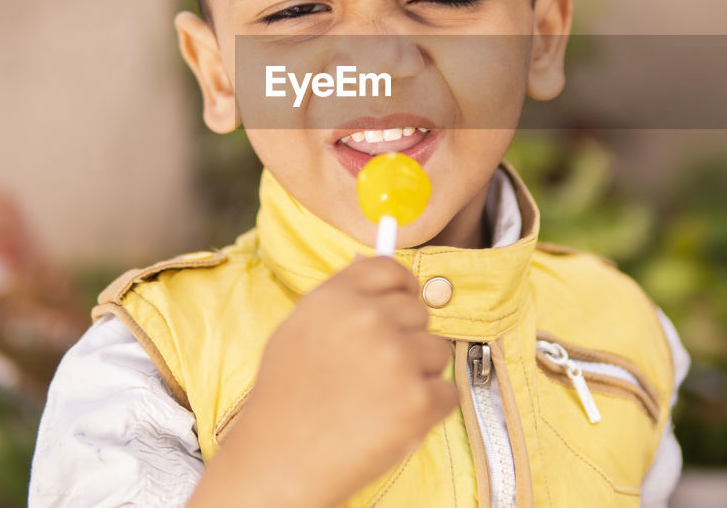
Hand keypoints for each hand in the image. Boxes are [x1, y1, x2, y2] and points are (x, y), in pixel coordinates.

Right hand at [188, 256, 456, 507]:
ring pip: (438, 349)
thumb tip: (376, 261)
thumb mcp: (298, 330)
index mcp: (336, 297)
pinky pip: (447, 391)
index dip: (402, 287)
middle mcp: (369, 319)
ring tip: (377, 399)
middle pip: (420, 310)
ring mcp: (397, 359)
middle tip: (375, 372)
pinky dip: (428, 409)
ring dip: (418, 373)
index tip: (402, 304)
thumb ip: (341, 297)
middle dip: (406, 338)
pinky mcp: (419, 400)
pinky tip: (391, 421)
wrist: (279, 465)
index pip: (392, 268)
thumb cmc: (285, 401)